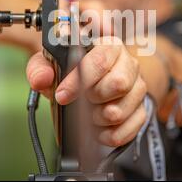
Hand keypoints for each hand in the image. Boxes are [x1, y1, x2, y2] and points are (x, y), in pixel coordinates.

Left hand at [26, 36, 147, 146]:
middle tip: (80, 100)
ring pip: (119, 111)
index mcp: (109, 46)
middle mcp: (129, 65)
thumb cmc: (72, 72)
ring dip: (96, 118)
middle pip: (118, 84)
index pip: (100, 60)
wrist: (90, 85)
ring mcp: (138, 89)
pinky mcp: (141, 112)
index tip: (63, 94)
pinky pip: (126, 131)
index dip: (79, 80)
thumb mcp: (52, 65)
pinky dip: (106, 134)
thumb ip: (40, 68)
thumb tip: (41, 79)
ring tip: (87, 112)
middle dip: (92, 98)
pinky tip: (97, 126)